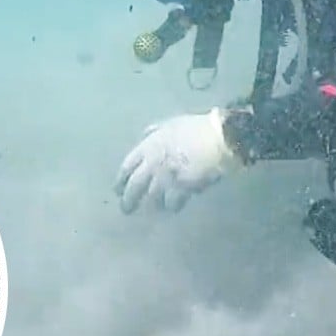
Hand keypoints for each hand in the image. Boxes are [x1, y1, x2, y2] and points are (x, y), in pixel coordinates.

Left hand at [114, 108, 239, 213]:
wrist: (218, 138)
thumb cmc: (196, 128)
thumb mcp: (171, 124)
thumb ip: (155, 131)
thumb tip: (146, 135)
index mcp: (148, 146)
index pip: (126, 166)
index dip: (120, 180)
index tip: (117, 190)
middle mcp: (152, 164)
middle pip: (134, 186)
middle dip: (128, 200)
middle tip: (126, 209)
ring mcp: (166, 177)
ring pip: (152, 198)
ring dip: (151, 206)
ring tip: (153, 211)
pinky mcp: (181, 189)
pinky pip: (172, 203)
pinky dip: (171, 207)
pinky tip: (173, 209)